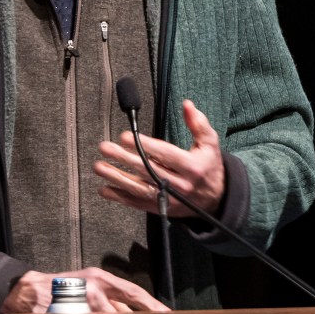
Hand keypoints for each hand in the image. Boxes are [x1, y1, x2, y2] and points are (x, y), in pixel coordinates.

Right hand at [0, 268, 169, 313]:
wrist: (27, 290)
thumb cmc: (62, 289)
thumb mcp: (88, 288)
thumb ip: (109, 301)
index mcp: (100, 278)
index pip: (132, 291)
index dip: (151, 303)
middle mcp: (92, 284)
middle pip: (123, 303)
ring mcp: (79, 296)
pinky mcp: (64, 309)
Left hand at [94, 99, 224, 218]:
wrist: (216, 198)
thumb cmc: (209, 166)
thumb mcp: (210, 143)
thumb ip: (198, 124)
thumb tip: (187, 105)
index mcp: (192, 166)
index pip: (164, 154)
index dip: (144, 145)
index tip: (125, 137)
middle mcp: (180, 184)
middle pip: (147, 170)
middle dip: (123, 159)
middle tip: (105, 148)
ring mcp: (169, 198)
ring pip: (139, 188)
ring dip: (116, 178)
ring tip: (99, 167)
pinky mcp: (161, 208)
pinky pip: (138, 204)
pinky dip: (120, 198)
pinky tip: (105, 189)